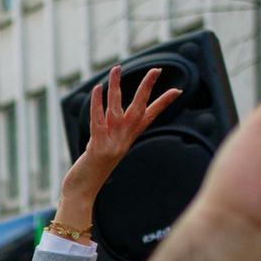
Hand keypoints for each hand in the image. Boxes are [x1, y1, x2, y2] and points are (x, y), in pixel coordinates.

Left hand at [56, 66, 180, 221]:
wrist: (83, 192)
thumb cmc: (92, 171)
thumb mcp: (104, 148)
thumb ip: (107, 133)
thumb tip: (104, 119)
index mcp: (128, 139)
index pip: (150, 117)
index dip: (163, 103)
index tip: (177, 90)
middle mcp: (124, 139)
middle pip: (139, 109)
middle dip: (147, 89)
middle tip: (156, 70)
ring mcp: (112, 143)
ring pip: (116, 110)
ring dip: (116, 87)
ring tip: (116, 68)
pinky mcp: (98, 147)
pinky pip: (98, 121)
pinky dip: (97, 104)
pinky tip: (97, 89)